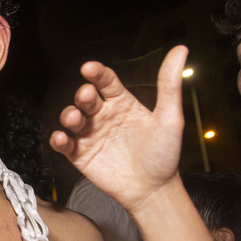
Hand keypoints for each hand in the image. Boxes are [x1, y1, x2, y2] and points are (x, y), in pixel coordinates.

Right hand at [49, 45, 187, 213]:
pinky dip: (59, 140)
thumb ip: (169, 84)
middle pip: (86, 98)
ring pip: (71, 118)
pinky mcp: (80, 156)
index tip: (89, 68)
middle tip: (87, 96)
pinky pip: (64, 145)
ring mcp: (91, 135)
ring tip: (76, 119)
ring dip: (69, 115)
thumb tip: (181, 50)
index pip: (106, 82)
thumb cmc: (164, 155)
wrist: (154, 191)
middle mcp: (104, 116)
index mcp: (122, 103)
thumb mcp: (169, 118)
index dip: (96, 73)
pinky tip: (62, 138)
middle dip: (83, 95)